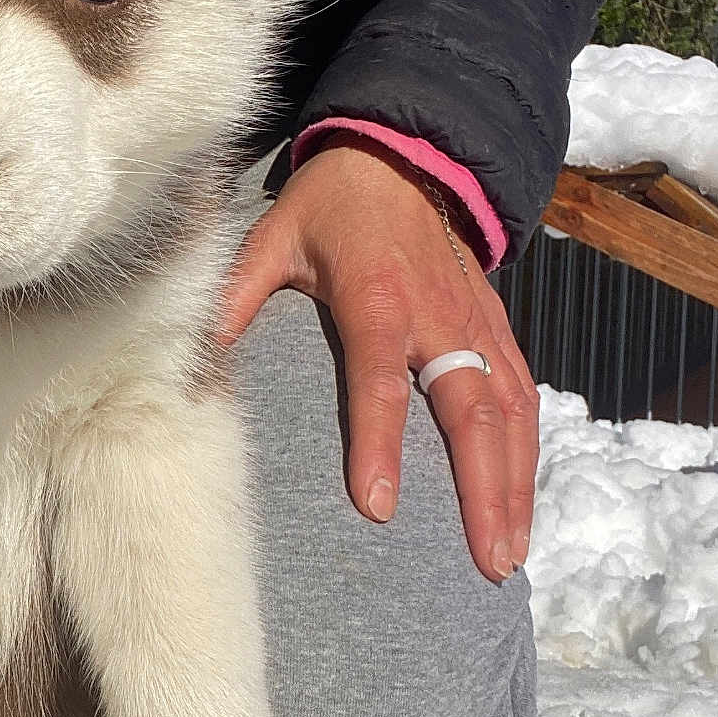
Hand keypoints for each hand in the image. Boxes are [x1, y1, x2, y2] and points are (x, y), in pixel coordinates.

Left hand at [218, 135, 537, 582]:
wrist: (404, 154)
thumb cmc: (330, 205)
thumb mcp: (270, 238)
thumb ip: (235, 296)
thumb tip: (190, 353)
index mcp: (374, 298)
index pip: (378, 382)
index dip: (378, 446)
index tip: (377, 509)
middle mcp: (436, 315)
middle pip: (470, 410)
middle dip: (483, 490)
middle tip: (488, 563)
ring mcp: (474, 321)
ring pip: (508, 410)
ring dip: (515, 483)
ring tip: (510, 554)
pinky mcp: (496, 324)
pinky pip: (522, 392)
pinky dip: (527, 450)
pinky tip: (521, 499)